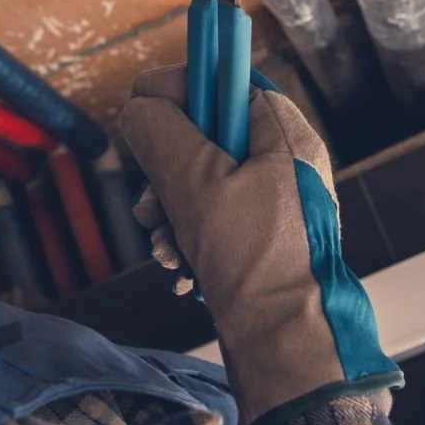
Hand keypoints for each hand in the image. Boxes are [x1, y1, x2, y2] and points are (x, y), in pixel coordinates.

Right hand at [119, 65, 400, 424]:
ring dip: (170, 209)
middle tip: (148, 200)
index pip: (227, 79)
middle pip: (208, 133)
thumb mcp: (195, 185)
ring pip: (203, 181)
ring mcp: (276, 203)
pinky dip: (188, 237)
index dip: (179, 86)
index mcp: (287, 134)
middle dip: (166, 167)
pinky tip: (178, 266)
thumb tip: (138, 106)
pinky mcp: (262, 240)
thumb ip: (161, 133)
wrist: (286, 345)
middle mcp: (287, 163)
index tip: (138, 100)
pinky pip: (213, 219)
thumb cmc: (253, 262)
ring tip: (162, 245)